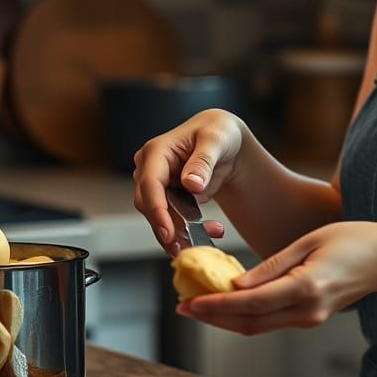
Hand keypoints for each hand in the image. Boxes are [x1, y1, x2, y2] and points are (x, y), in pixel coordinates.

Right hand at [133, 108, 244, 254]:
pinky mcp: (168, 200)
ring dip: (184, 232)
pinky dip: (191, 230)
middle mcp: (150, 170)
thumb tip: (191, 184)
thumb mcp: (216, 140)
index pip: (149, 184)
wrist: (227, 143)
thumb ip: (203, 161)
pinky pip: (173, 221)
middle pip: (149, 206)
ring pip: (160, 219)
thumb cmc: (218, 133)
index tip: (168, 232)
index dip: (156, 209)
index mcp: (156, 152)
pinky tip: (213, 230)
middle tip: (194, 243)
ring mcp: (157, 187)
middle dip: (171, 227)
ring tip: (215, 231)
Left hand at [177, 221, 376, 333]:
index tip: (189, 302)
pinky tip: (228, 303)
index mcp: (305, 288)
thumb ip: (272, 265)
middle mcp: (307, 311)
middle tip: (183, 307)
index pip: (251, 303)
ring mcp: (310, 319)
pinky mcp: (311, 317)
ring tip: (197, 306)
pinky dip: (246, 315)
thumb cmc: (353, 240)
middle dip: (213, 318)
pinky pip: (271, 321)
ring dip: (226, 319)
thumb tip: (237, 283)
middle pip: (249, 323)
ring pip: (258, 327)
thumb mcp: (309, 242)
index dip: (216, 306)